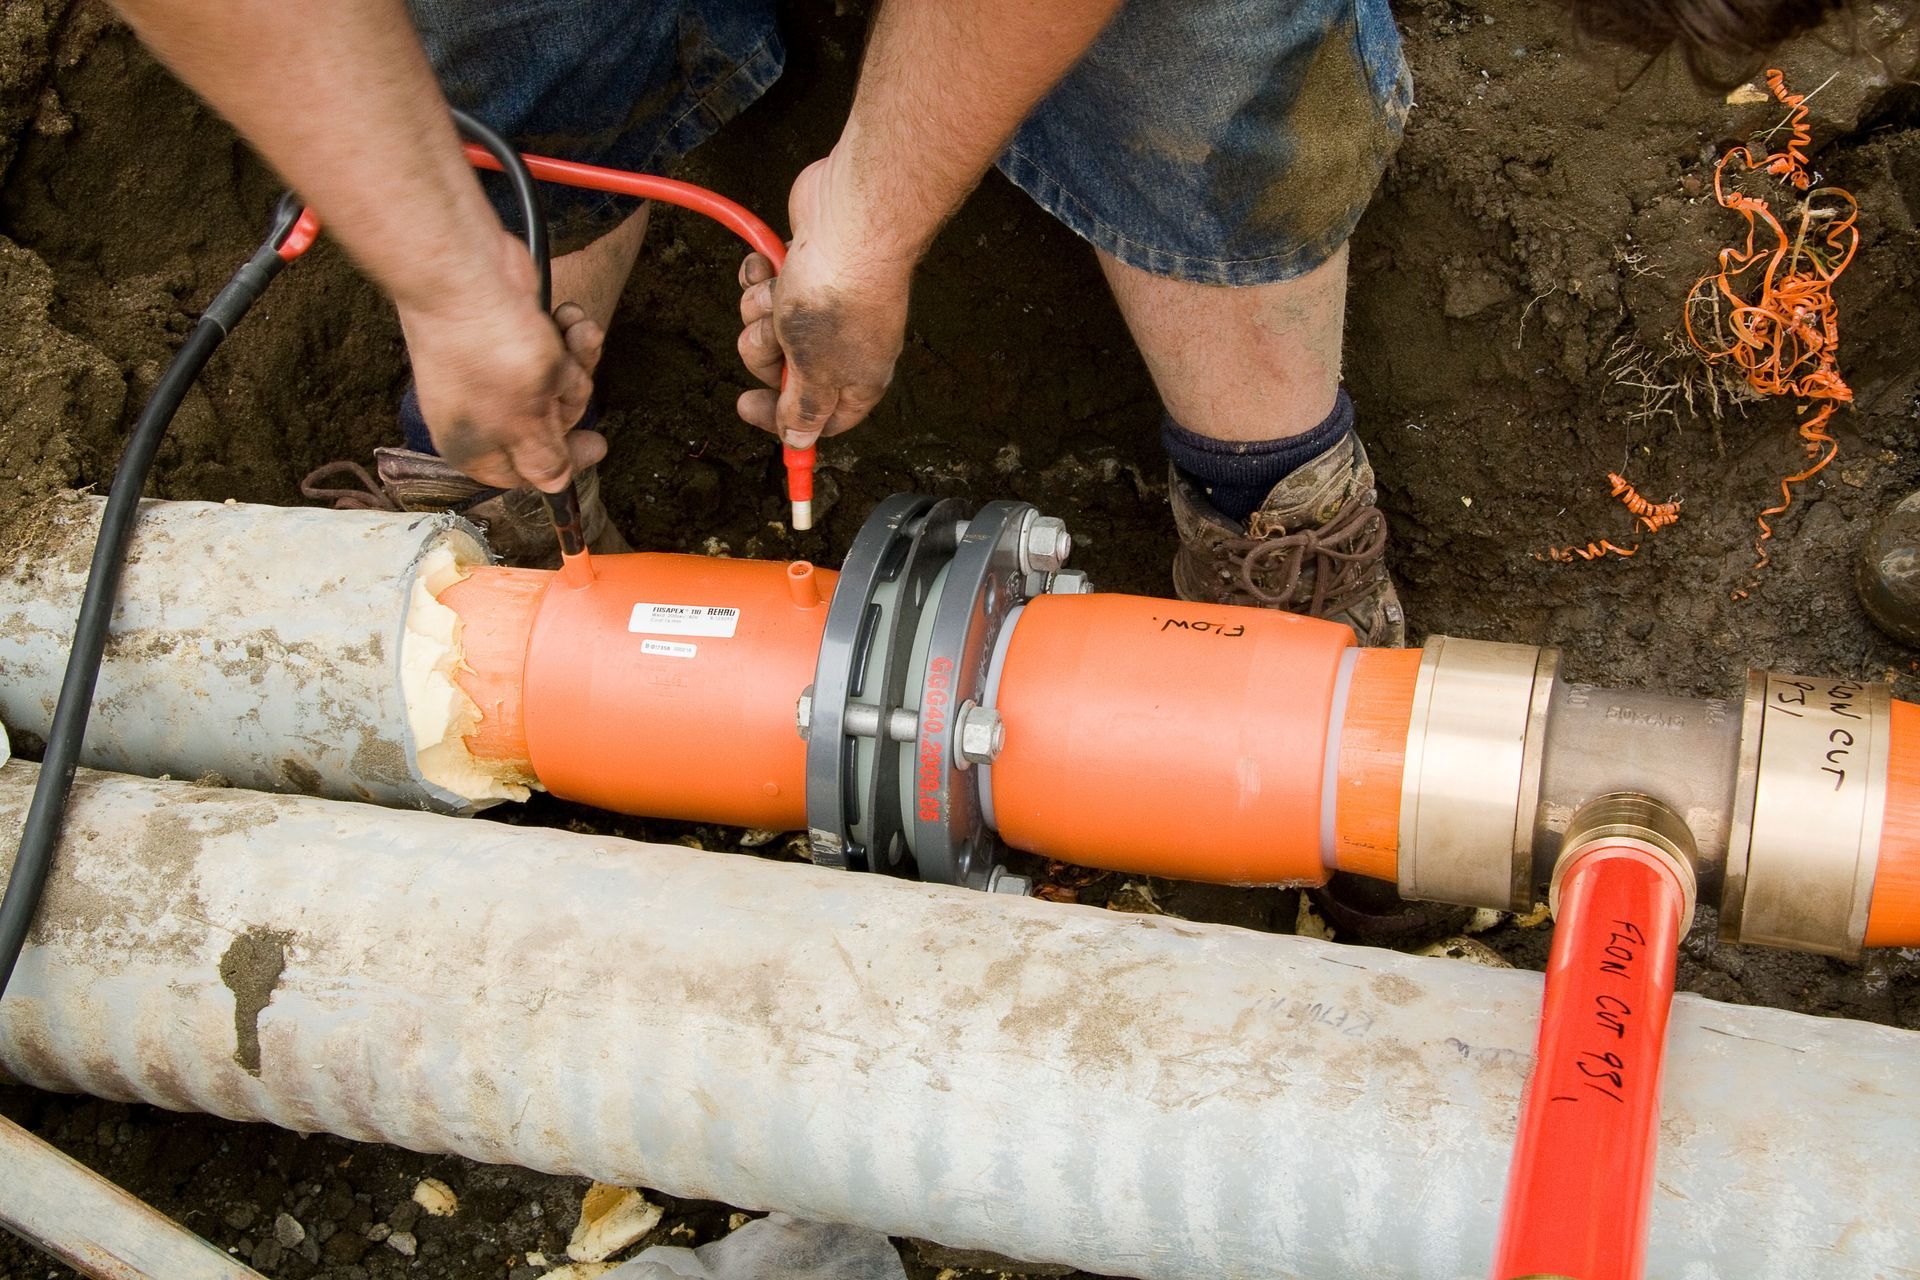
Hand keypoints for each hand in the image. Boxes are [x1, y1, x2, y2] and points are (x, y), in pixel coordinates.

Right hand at [397, 230, 606, 491]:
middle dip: (570, 395)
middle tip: (563, 376)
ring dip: (576, 358)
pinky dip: (567, 330)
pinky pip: (555, 344)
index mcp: (475, 447)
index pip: (527, 473)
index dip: (564, 462)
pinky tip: (567, 315)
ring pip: (559, 379)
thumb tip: (554, 485)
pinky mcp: (510, 335)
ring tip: (572, 335)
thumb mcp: (526, 424)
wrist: (464, 273)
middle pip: (551, 423)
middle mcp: (483, 413)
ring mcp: (495, 371)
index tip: (596, 444)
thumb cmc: (488, 355)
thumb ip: (544, 460)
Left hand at [736, 154, 916, 449]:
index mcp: (856, 380)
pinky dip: (760, 276)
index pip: (819, 420)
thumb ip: (804, 411)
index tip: (746, 404)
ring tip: (780, 292)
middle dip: (763, 351)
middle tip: (775, 335)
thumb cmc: (838, 300)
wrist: (852, 221)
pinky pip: (765, 287)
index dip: (781, 419)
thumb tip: (799, 442)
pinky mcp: (803, 270)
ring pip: (766, 328)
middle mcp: (842, 347)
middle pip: (781, 372)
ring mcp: (822, 306)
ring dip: (760, 310)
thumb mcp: (815, 372)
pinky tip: (769, 264)